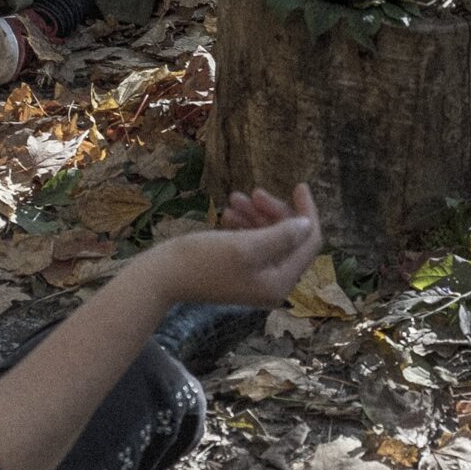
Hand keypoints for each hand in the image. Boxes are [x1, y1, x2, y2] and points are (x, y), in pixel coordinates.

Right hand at [142, 183, 322, 308]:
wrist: (161, 277)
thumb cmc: (203, 260)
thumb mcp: (246, 245)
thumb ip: (282, 236)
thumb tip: (307, 224)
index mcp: (279, 282)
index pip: (309, 243)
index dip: (307, 213)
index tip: (298, 185)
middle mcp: (271, 284)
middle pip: (290, 239)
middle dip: (274, 212)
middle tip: (254, 192)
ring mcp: (254, 279)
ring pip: (269, 237)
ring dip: (255, 214)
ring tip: (235, 198)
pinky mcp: (238, 272)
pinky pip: (251, 243)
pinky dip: (243, 225)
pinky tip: (227, 212)